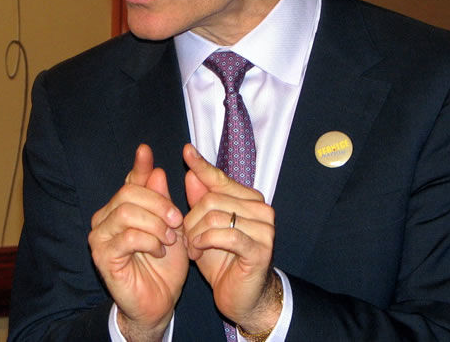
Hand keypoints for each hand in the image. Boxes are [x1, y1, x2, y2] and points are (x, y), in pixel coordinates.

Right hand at [88, 144, 188, 340]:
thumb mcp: (171, 226)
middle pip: (129, 192)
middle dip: (159, 203)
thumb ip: (162, 199)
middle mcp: (106, 217)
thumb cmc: (166, 262)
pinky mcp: (102, 255)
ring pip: (127, 212)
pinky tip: (160, 250)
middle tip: (178, 220)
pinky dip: (150, 240)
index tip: (146, 150)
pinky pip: (127, 236)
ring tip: (170, 238)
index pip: (131, 180)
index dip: (139, 165)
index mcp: (124, 206)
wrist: (160, 300)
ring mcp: (100, 236)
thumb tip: (156, 170)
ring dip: (156, 223)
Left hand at [183, 144, 280, 332]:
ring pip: (215, 216)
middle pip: (212, 199)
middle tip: (185, 239)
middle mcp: (261, 209)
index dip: (202, 166)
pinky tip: (198, 251)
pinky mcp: (261, 248)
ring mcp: (264, 228)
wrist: (242, 298)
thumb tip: (191, 172)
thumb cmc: (222, 261)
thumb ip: (200, 200)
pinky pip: (225, 235)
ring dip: (195, 234)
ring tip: (192, 248)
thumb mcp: (205, 228)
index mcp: (249, 199)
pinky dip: (205, 242)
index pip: (221, 178)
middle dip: (190, 219)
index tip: (186, 151)